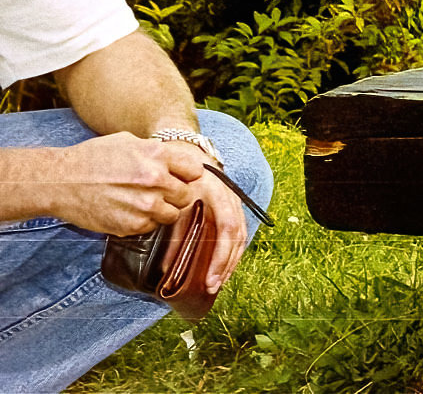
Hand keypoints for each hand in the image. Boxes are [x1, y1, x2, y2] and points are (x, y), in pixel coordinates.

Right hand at [42, 132, 203, 235]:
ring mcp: (145, 205)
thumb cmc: (93, 158)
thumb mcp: (129, 141)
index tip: (180, 178)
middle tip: (161, 193)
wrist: (61, 181)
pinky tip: (129, 211)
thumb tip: (177, 160)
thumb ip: (156, 151)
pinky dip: (144, 222)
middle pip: (187, 195)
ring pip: (172, 215)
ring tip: (144, 202)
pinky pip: (152, 227)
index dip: (188, 175)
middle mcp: (155, 179)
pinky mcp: (132, 225)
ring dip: (163, 211)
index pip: (196, 171)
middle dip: (177, 195)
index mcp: (158, 155)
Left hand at [181, 154, 250, 293]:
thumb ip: (172, 229)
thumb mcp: (172, 198)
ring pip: (241, 236)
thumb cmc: (175, 173)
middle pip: (238, 237)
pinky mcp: (230, 207)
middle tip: (212, 286)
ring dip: (230, 261)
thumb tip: (168, 266)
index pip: (228, 230)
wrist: (185, 149)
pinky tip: (220, 265)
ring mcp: (233, 202)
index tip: (209, 280)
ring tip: (217, 281)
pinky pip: (236, 232)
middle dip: (226, 264)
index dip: (221, 257)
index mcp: (219, 193)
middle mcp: (231, 198)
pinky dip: (230, 251)